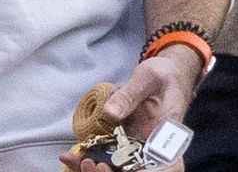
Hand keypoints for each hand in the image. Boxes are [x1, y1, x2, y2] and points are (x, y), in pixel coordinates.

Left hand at [57, 46, 201, 171]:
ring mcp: (138, 149)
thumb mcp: (148, 78)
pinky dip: (89, 161)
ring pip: (118, 169)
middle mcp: (154, 148)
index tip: (111, 167)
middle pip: (134, 171)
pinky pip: (107, 160)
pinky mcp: (124, 146)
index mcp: (168, 136)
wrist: (165, 75)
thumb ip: (129, 95)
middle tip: (88, 163)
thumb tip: (109, 114)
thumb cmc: (163, 75)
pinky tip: (70, 157)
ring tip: (75, 159)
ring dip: (96, 170)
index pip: (160, 167)